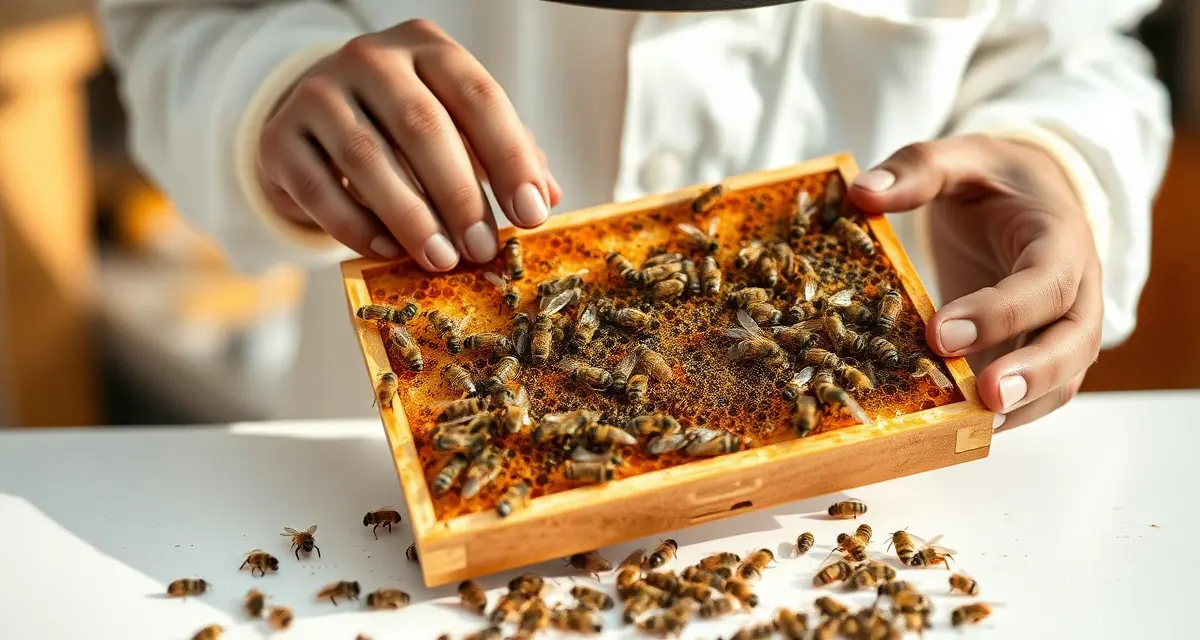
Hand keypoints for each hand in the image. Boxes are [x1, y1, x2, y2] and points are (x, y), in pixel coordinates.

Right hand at [255, 19, 562, 270]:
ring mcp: (318, 93)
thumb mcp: (458, 123)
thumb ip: (504, 151)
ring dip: (411, 217)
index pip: (478, 96)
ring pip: (368, 158)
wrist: (314, 116)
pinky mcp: (280, 136)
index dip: (509, 158)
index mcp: (427, 48)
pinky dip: (356, 225)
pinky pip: (320, 188)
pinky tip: (388, 250)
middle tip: (483, 249)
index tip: (532, 214)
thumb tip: (548, 196)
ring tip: (442, 259)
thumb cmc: (403, 123)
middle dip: (460, 195)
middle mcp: (370, 58)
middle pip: (422, 126)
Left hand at [848, 135, 1102, 430]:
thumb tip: (862, 192)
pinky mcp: (1038, 353)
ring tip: (972, 427)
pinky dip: (1010, 414)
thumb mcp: (960, 158)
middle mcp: (1075, 290)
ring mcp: (1062, 328)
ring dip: (1022, 406)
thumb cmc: (994, 181)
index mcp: (1059, 240)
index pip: (1046, 282)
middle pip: (1073, 342)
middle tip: (982, 398)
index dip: (1000, 312)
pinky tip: (965, 427)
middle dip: (1031, 374)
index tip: (940, 333)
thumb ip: (916, 169)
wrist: (1029, 194)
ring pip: (1063, 377)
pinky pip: (1039, 393)